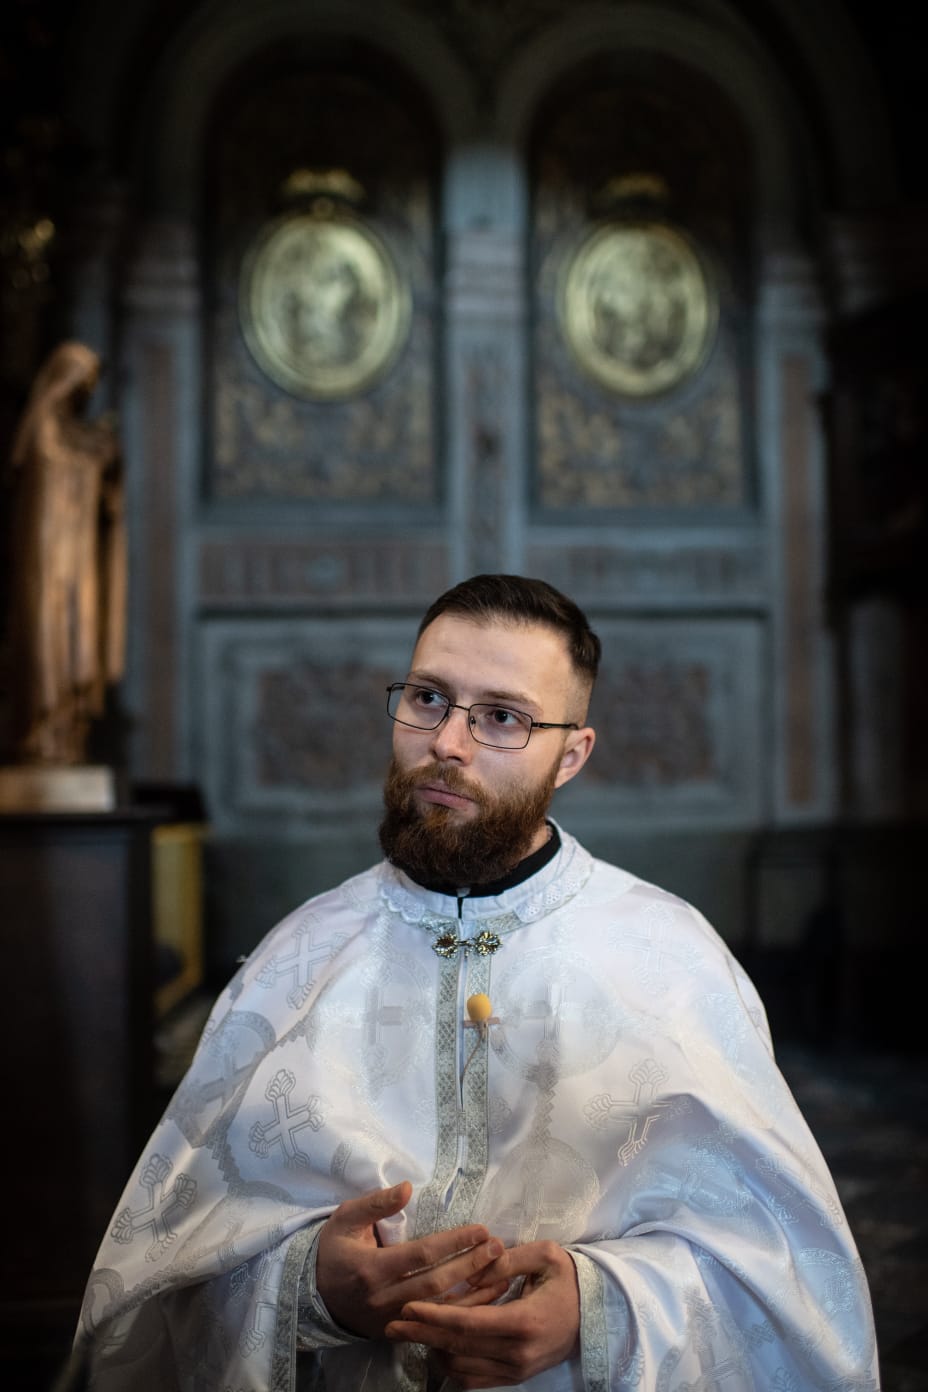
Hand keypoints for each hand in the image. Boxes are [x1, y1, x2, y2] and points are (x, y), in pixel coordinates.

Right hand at [315, 1181, 506, 1339]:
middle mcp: (383, 1299)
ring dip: (474, 1294)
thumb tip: (407, 1187)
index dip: (453, 1243)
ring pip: (440, 1311)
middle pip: (435, 1284)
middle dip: (470, 1265)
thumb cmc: (334, 1249)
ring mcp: (391, 1320)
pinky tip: (485, 1301)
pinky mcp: (398, 1332)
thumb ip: (376, 1203)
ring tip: (502, 1274)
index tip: (480, 1229)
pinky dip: (462, 1314)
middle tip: (499, 1247)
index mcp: (371, 1269)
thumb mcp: (346, 1218)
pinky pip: (435, 1325)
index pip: (420, 1256)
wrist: (313, 1295)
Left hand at [385, 1239, 580, 1386]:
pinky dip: (451, 1366)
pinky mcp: (514, 1379)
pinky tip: (437, 1347)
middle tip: (393, 1323)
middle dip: (422, 1334)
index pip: (468, 1324)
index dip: (434, 1316)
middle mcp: (517, 1354)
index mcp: (523, 1322)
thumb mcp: (545, 1256)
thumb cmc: (568, 1280)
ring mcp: (515, 1371)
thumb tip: (475, 1265)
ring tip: (412, 1331)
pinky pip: (474, 1381)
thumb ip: (508, 1259)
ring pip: (461, 1369)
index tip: (408, 1306)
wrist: (593, 1315)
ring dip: (433, 1350)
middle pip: (458, 1348)